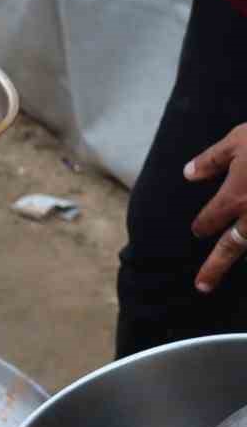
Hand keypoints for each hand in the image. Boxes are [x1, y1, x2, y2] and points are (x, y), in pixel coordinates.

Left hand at [185, 124, 246, 292]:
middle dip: (215, 266)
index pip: (211, 220)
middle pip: (232, 246)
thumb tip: (188, 174)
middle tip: (202, 286)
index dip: (202, 225)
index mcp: (236, 198)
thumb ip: (212, 160)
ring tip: (235, 269)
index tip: (199, 230)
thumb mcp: (238, 140)